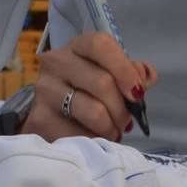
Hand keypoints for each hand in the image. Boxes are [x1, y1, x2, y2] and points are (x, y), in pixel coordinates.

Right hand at [19, 33, 155, 142]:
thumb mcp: (110, 76)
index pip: (100, 45)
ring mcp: (45, 90)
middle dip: (122, 110)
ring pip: (93, 112)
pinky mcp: (40, 118)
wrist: (51, 115)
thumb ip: (132, 73)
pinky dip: (94, 141)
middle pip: (102, 83)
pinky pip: (79, 134)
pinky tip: (93, 139)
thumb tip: (146, 76)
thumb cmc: (86, 91)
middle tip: (125, 122)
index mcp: (77, 47)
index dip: (124, 69)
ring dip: (111, 128)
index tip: (138, 94)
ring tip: (111, 132)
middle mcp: (56, 62)